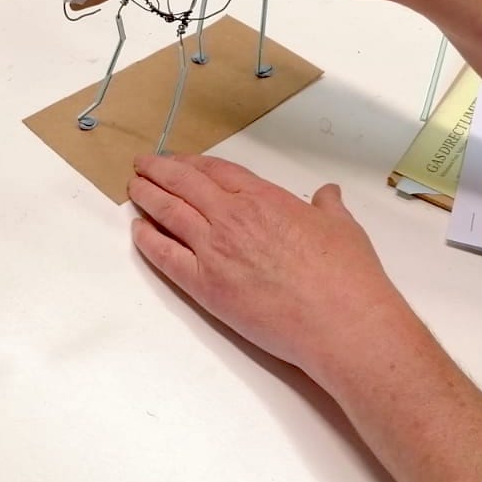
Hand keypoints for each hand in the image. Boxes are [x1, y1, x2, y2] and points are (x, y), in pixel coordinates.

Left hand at [128, 152, 409, 383]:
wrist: (341, 321)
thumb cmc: (348, 275)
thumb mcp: (343, 227)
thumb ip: (328, 206)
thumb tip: (329, 193)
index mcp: (264, 198)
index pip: (216, 170)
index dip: (191, 163)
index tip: (177, 161)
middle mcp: (232, 217)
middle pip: (183, 184)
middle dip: (159, 171)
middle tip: (142, 165)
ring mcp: (214, 249)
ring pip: (168, 213)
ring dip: (146, 196)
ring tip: (133, 188)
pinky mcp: (205, 285)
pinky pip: (165, 256)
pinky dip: (147, 240)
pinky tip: (138, 230)